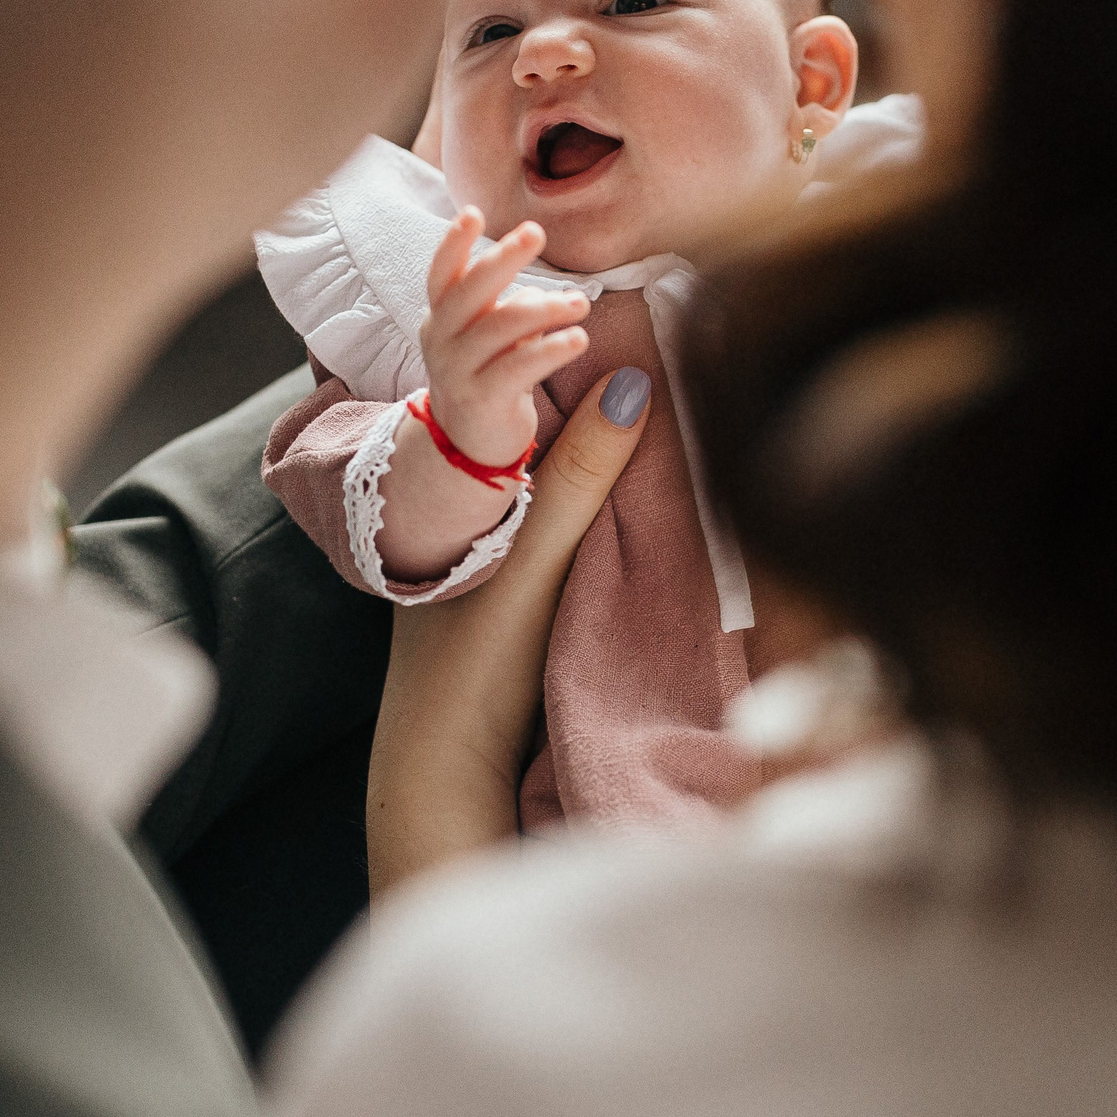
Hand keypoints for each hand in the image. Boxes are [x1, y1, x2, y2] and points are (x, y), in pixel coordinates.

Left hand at [365, 367, 652, 893]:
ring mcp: (491, 570)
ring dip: (603, 469)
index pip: (516, 413)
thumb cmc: (474, 670)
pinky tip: (647, 510)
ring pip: (557, 497)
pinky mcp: (519, 611)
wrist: (446, 779)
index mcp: (449, 496)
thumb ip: (581, 479)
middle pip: (541, 451)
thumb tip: (635, 383)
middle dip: (592, 415)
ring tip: (670, 423)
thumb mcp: (535, 561)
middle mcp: (468, 525)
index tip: (632, 336)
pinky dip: (603, 518)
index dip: (565, 376)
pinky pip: (569, 541)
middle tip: (667, 368)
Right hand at [418, 207, 587, 466]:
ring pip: (498, 327)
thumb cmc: (489, 373)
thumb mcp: (491, 335)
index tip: (473, 212)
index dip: (453, 243)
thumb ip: (507, 307)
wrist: (470, 442)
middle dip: (502, 259)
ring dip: (543, 309)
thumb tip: (545, 295)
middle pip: (469, 292)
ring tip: (579, 304)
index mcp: (441, 315)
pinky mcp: (482, 399)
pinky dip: (550, 350)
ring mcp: (458, 370)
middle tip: (535, 232)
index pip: (441, 273)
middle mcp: (442, 339)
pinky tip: (578, 339)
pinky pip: (518, 367)